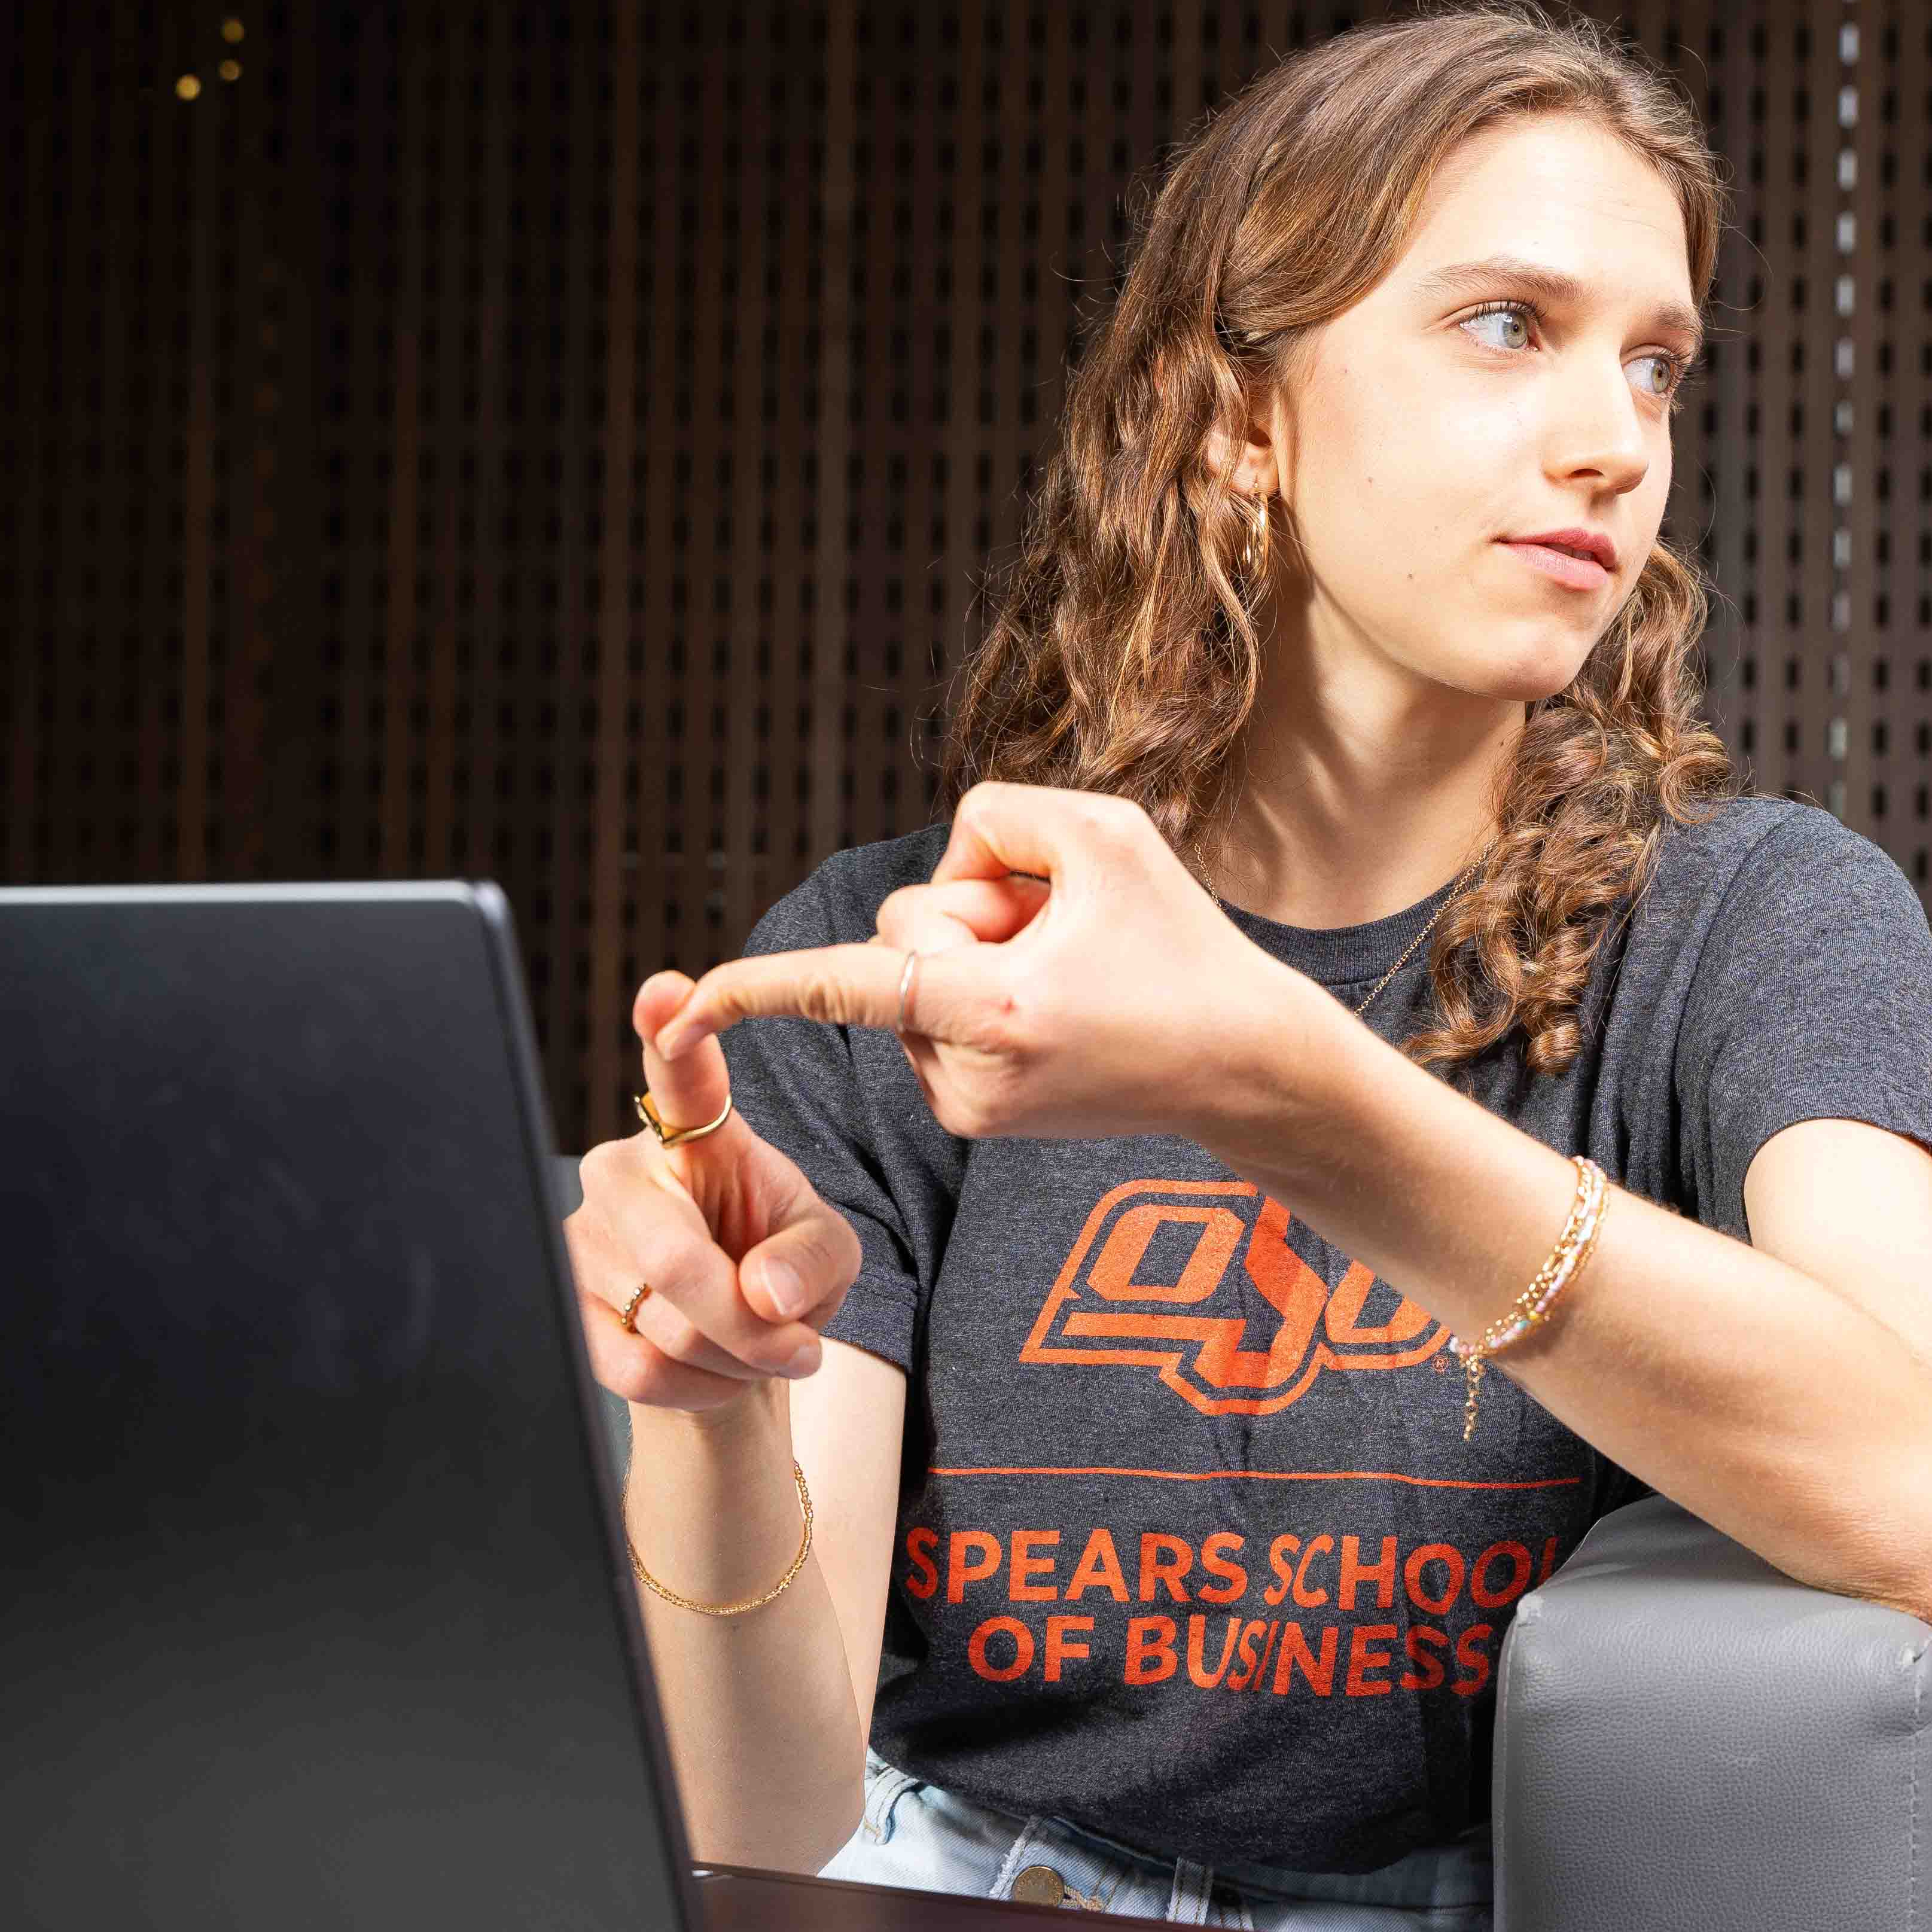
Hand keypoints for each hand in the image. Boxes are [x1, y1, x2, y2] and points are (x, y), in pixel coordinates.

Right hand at [560, 980, 863, 1412]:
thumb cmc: (775, 1263)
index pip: (678, 1075)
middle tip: (799, 1350)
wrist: (729, 1337)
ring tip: (755, 1347)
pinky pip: (638, 1369)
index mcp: (691, 1130)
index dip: (669, 1033)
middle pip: (678, 1262)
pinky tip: (716, 1372)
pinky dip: (698, 1387)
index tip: (668, 991)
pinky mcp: (563, 1303)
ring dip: (734, 1360)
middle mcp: (619, 1170)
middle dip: (751, 1327)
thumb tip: (766, 1297)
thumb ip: (815, 1261)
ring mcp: (580, 1238)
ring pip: (665, 1326)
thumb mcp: (827, 1251)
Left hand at [657, 784, 1331, 1144]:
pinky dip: (980, 996)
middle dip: (966, 909)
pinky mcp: (974, 1119)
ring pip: (909, 982)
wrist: (1246, 1065)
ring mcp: (967, 1106)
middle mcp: (967, 1074)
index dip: (758, 988)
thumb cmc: (1185, 946)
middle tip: (1062, 928)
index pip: (850, 982)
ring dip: (979, 954)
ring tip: (1070, 975)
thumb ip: (997, 812)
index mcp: (994, 1009)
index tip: (684, 1011)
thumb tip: (944, 862)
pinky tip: (1055, 1006)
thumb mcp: (1107, 833)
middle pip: (896, 937)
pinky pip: (930, 1020)